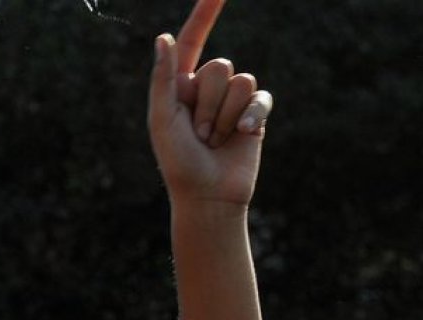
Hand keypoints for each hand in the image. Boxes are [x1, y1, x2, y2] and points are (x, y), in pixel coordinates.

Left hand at [149, 0, 272, 207]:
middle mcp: (206, 90)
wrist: (207, 198)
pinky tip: (241, 138)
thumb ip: (162, 79)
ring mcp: (231, 103)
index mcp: (179, 87)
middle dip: (209, 104)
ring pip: (243, 81)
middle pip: (221, 67)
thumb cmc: (178, 163)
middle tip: (199, 136)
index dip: (205, 13)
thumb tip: (161, 37)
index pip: (192, 41)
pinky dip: (251, 118)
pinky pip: (261, 98)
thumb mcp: (163, 121)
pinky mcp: (254, 116)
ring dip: (227, 117)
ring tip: (214, 142)